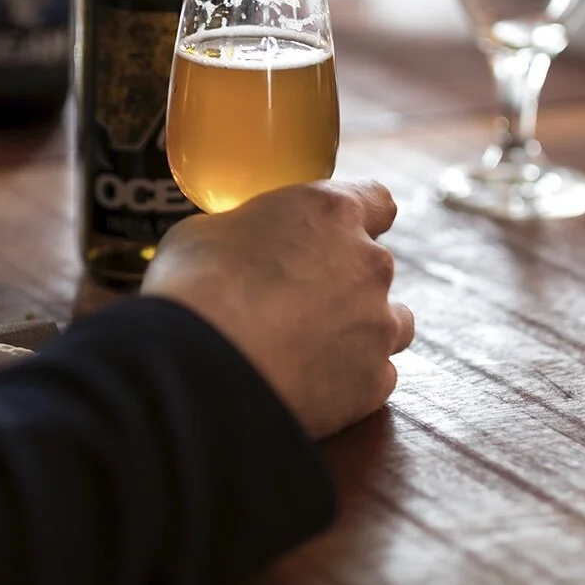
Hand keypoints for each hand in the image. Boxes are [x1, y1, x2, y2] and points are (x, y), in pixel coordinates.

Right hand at [142, 180, 414, 438]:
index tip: (337, 232)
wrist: (198, 370)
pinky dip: (349, 380)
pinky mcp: (373, 383)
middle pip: (375, 267)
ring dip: (360, 329)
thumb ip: (245, 231)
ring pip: (390, 323)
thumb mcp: (207, 231)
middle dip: (343, 280)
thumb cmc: (195, 288)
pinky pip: (374, 377)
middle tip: (293, 299)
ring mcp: (377, 326)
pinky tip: (309, 383)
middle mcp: (368, 263)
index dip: (358, 217)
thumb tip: (236, 244)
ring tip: (309, 346)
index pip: (376, 201)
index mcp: (330, 212)